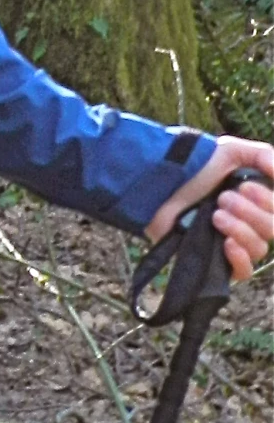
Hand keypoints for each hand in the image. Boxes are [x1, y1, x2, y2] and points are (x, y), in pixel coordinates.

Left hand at [145, 135, 273, 284]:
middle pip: (271, 229)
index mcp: (256, 201)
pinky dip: (240, 259)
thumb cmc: (194, 166)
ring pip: (258, 248)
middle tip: (222, 198)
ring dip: (240, 229)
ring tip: (215, 215)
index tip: (244, 187)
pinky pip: (242, 272)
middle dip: (249, 212)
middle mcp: (248, 223)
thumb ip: (262, 155)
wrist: (159, 185)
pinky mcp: (214, 260)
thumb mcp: (230, 150)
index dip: (267, 201)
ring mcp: (232, 242)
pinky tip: (228, 244)